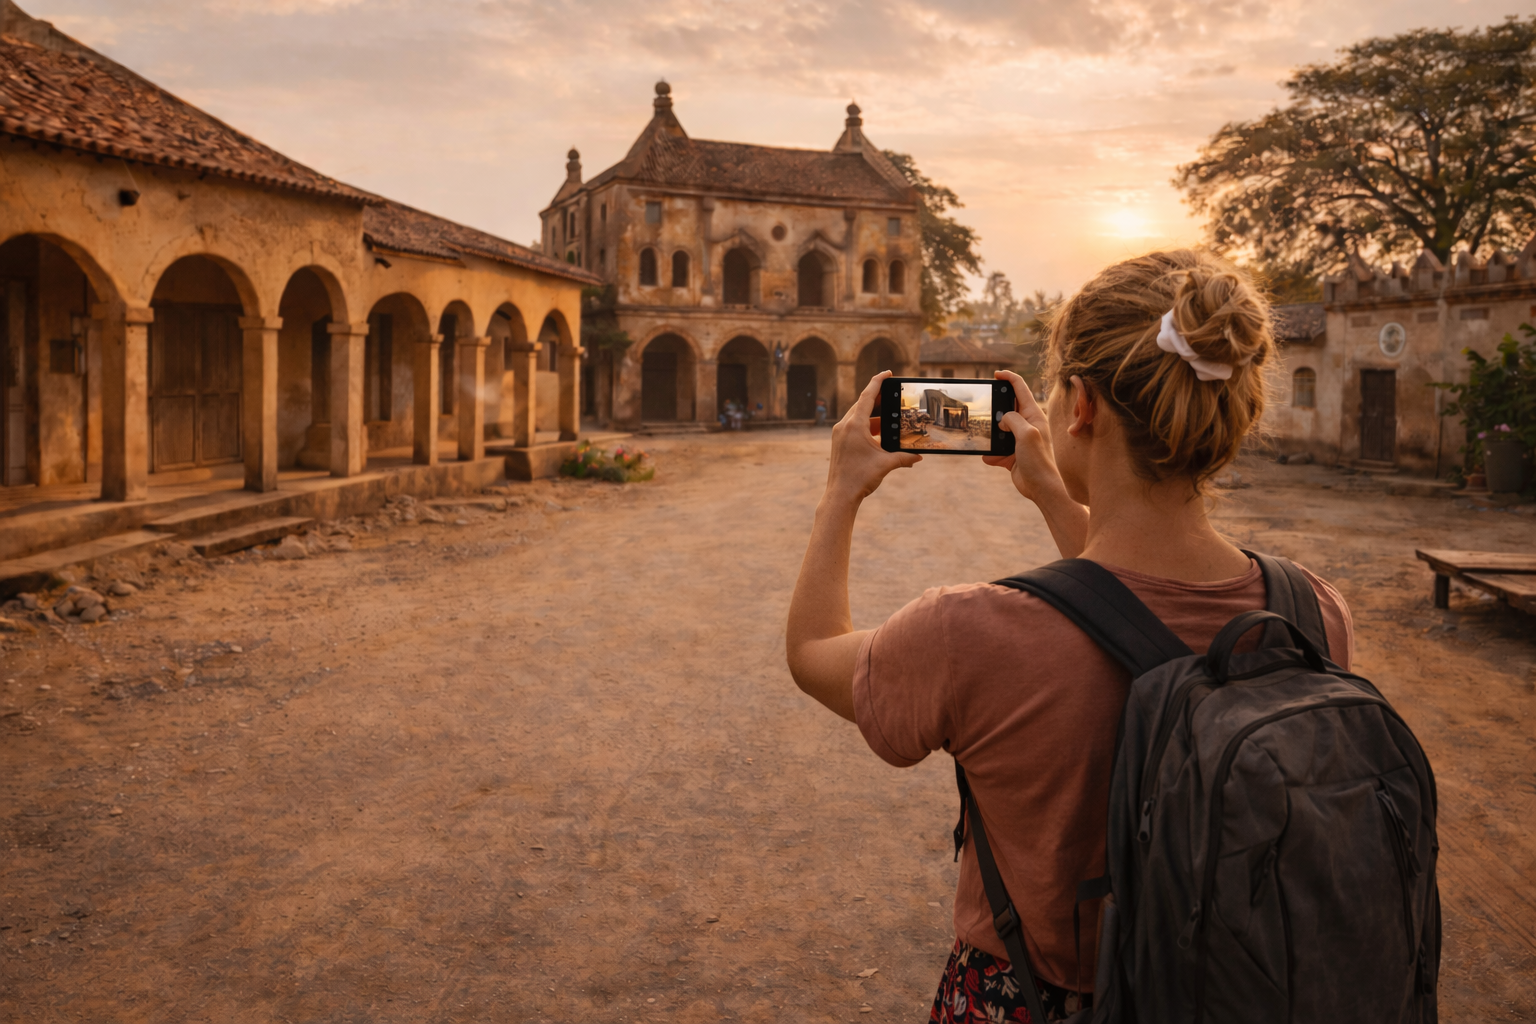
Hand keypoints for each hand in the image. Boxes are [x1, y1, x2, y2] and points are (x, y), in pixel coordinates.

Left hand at [825, 371, 920, 504]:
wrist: (840, 496)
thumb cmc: (860, 478)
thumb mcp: (886, 465)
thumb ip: (904, 457)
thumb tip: (919, 457)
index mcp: (854, 425)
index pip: (867, 396)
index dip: (878, 382)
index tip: (887, 373)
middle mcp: (844, 426)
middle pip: (862, 404)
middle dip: (878, 399)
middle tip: (892, 394)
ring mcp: (840, 434)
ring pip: (858, 416)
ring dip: (874, 416)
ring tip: (890, 417)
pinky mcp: (839, 442)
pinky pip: (854, 427)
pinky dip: (867, 427)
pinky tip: (880, 434)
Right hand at [982, 370, 1068, 504]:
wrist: (1041, 488)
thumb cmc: (1039, 460)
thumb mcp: (1026, 434)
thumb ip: (1012, 419)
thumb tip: (1002, 420)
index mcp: (1033, 415)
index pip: (1020, 388)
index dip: (1008, 378)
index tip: (995, 374)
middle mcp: (1026, 425)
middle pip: (1006, 409)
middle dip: (994, 412)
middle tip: (986, 414)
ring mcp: (1018, 439)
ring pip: (997, 431)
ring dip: (991, 438)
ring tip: (992, 444)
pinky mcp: (1011, 454)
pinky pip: (994, 449)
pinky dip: (991, 454)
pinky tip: (993, 459)